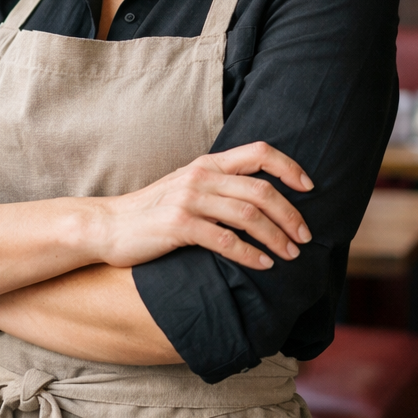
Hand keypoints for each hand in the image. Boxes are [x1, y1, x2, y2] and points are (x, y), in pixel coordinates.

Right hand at [92, 142, 313, 270]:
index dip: (289, 167)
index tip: (309, 188)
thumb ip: (218, 186)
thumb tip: (261, 199)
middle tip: (305, 237)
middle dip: (290, 214)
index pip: (259, 152)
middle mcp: (201, 176)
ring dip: (276, 238)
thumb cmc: (152, 212)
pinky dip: (250, 255)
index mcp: (207, 164)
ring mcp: (189, 200)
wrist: (108, 225)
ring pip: (248, 216)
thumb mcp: (187, 187)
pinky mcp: (179, 225)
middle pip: (261, 190)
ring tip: (290, 255)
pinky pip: (225, 241)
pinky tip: (262, 266)